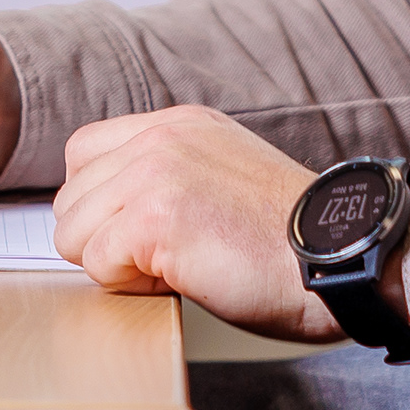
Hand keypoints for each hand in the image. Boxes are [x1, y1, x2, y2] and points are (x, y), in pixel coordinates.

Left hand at [52, 105, 342, 343]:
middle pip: (69, 198)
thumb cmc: (288, 238)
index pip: (83, 153)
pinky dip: (129, 285)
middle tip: (162, 258)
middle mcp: (160, 137)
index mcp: (177, 124)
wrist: (339, 254)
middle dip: (103, 241)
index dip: (100, 205)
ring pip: (72, 232)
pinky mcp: (154, 218)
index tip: (138, 233)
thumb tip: (108, 215)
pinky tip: (180, 277)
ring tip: (173, 267)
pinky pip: (97, 263)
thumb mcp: (222, 176)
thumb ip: (168, 174)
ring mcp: (154, 173)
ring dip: (114, 264)